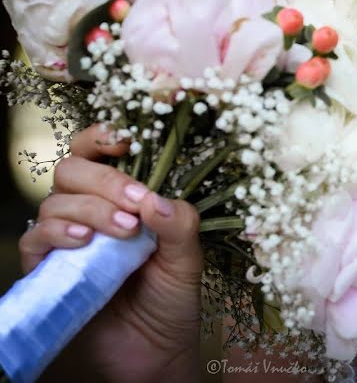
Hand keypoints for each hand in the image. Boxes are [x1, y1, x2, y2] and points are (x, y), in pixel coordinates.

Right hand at [18, 124, 202, 381]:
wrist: (154, 354)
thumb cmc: (170, 301)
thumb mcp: (187, 260)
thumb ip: (180, 226)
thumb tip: (158, 198)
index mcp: (125, 199)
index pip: (102, 152)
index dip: (106, 136)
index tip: (126, 137)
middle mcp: (92, 211)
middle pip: (73, 168)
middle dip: (104, 179)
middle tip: (134, 202)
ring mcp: (66, 239)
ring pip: (57, 201)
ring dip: (91, 209)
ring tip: (124, 232)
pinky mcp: (46, 269)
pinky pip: (35, 238)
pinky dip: (58, 233)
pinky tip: (83, 243)